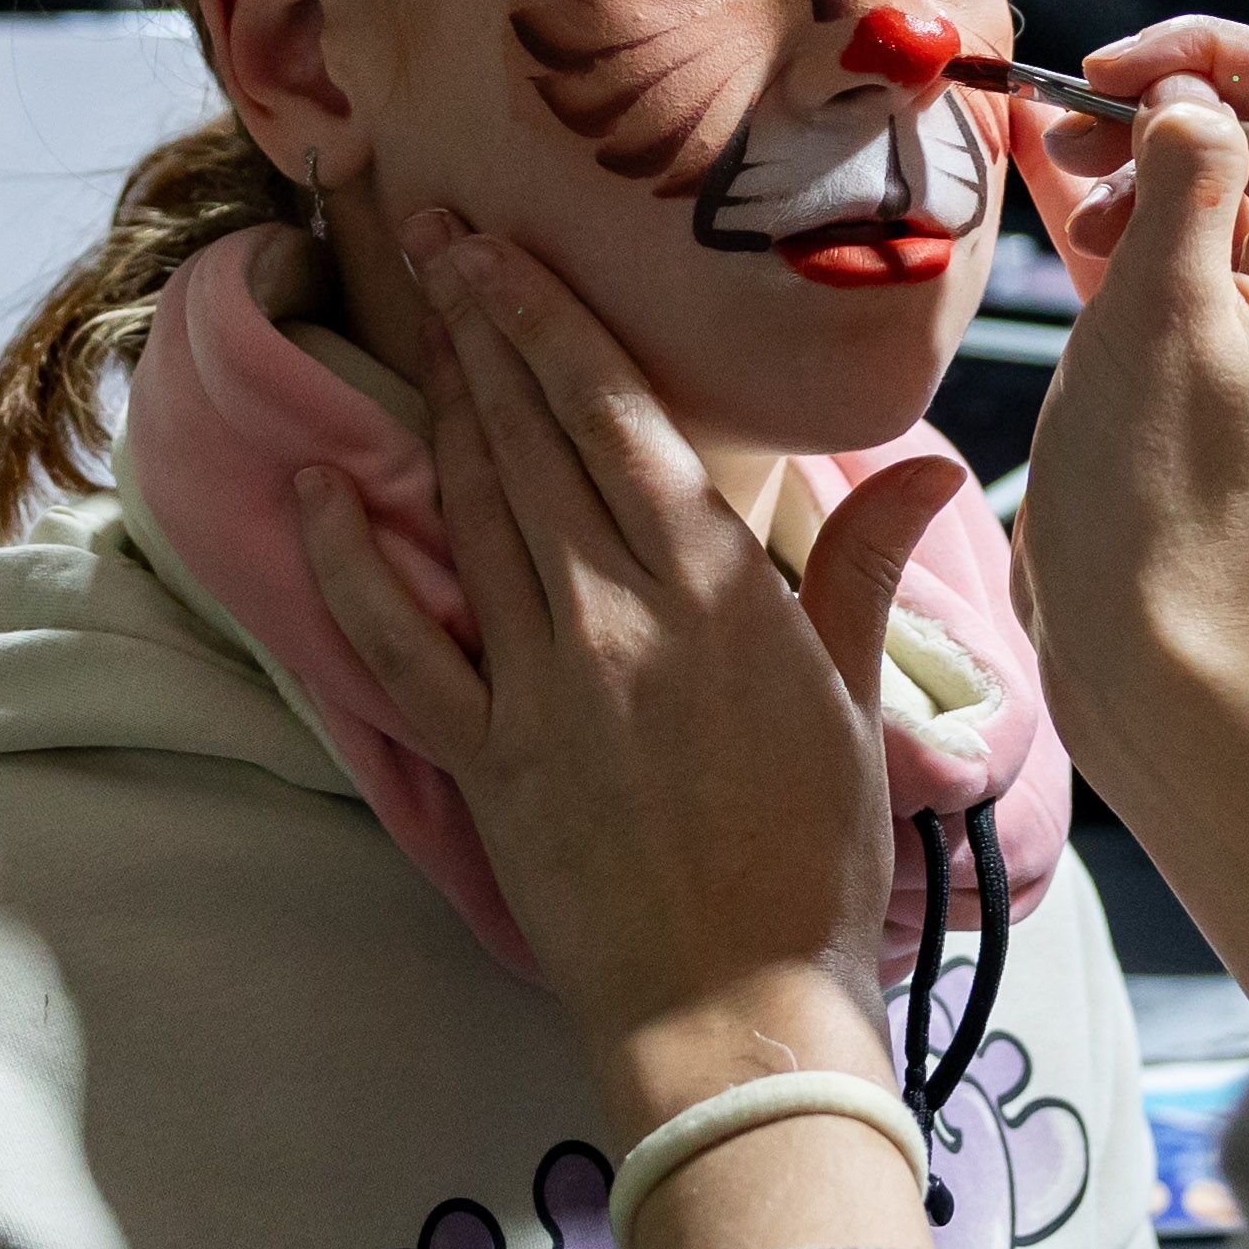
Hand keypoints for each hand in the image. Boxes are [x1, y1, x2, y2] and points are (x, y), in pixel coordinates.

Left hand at [296, 210, 960, 1248]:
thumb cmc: (815, 862)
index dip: (546, 315)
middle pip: (530, 437)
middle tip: (427, 231)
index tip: (496, 241)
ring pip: (473, 512)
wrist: (738, 1017)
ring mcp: (541, 683)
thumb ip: (864, 570)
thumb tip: (928, 469)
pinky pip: (403, 641)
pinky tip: (320, 490)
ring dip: (437, 410)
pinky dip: (354, 562)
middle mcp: (617, 614)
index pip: (615, 412)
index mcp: (716, 588)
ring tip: (411, 320)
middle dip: (477, 325)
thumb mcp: (857, 702)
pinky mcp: (484, 756)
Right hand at [1012, 21, 1248, 1006]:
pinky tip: (1045, 183)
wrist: (1144, 635)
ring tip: (1054, 167)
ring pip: (1193, 182)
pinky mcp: (1189, 349)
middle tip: (1068, 116)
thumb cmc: (1160, 488)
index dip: (1209, 56)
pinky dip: (1102, 207)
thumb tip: (1183, 97)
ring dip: (1121, 153)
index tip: (1115, 67)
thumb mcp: (1164, 309)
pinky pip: (1156, 243)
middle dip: (1155, 102)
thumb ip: (1179, 181)